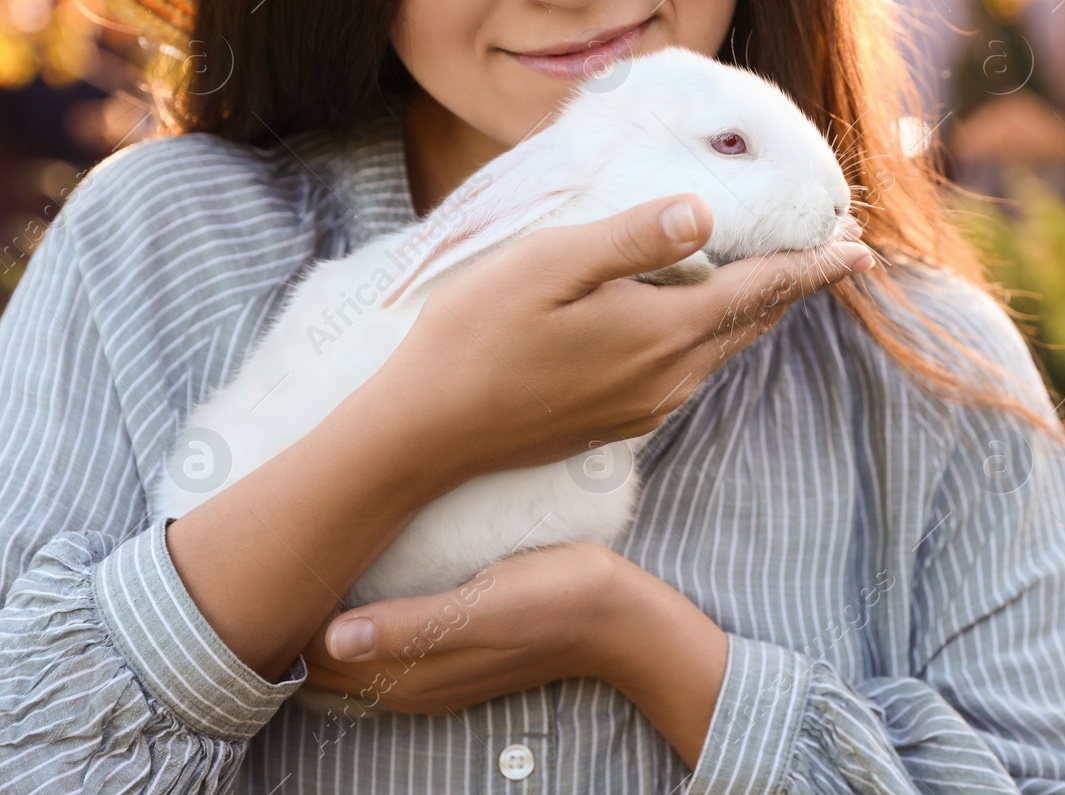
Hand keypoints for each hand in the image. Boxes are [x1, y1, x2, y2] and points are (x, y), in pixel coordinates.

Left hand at [302, 541, 730, 767]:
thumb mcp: (486, 606)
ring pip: (352, 658)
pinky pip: (382, 651)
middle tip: (271, 556)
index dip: (289, 618)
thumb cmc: (557, 599)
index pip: (318, 659)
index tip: (267, 566)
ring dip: (322, 623)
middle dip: (296, 620)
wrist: (621, 620)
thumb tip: (331, 641)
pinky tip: (352, 591)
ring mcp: (433, 674)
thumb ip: (410, 626)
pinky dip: (355, 627)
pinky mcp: (452, 657)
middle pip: (327, 662)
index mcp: (413, 674)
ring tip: (300, 569)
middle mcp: (413, 683)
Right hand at [378, 193, 874, 486]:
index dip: (811, 266)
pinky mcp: (620, 421)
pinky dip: (720, 337)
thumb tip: (703, 213)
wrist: (428, 434)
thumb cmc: (477, 335)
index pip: (760, 290)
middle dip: (797, 286)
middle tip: (836, 252)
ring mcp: (646, 405)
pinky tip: (708, 323)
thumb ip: (631, 239)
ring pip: (725, 350)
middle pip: (753, 323)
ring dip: (760, 313)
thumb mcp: (549, 265)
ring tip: (782, 280)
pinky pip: (693, 371)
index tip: (857, 247)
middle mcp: (669, 376)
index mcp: (662, 332)